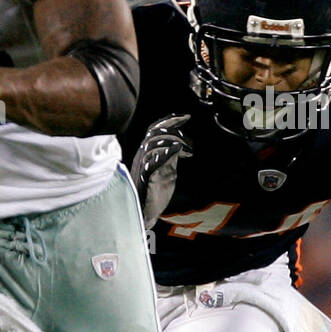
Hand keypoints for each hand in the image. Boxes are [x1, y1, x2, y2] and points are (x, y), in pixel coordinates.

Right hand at [131, 113, 191, 228]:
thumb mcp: (165, 171)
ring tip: (187, 148)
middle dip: (173, 129)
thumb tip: (180, 146)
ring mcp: (144, 167)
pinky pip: (153, 162)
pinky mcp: (147, 179)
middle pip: (154, 133)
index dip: (168, 121)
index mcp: (147, 154)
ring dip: (173, 141)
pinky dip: (167, 153)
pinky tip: (178, 152)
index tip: (184, 117)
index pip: (154, 130)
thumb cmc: (153, 193)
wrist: (142, 213)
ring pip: (153, 144)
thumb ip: (170, 158)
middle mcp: (143, 157)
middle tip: (188, 137)